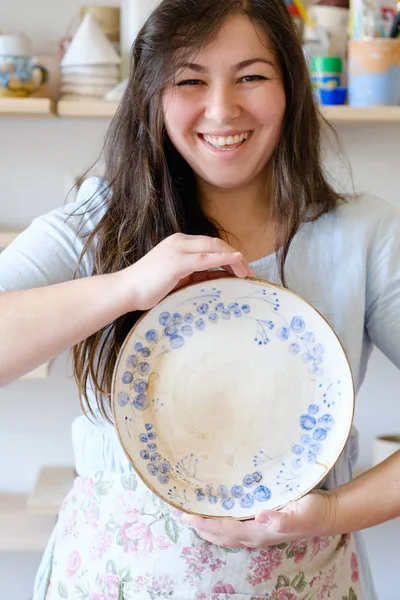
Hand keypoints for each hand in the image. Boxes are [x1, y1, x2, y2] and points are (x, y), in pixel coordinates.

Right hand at [118, 233, 251, 312]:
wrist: (125, 290)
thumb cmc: (147, 287)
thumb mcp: (175, 278)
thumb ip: (194, 273)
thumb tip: (215, 277)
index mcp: (178, 243)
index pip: (209, 244)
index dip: (227, 253)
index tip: (240, 267)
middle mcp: (179, 242)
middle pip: (215, 244)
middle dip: (235, 256)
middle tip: (248, 271)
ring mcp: (178, 250)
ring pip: (214, 249)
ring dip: (233, 259)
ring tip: (246, 272)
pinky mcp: (177, 262)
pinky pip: (206, 259)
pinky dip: (223, 259)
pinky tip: (235, 262)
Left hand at [183, 490, 338, 548]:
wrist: (328, 514)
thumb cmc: (313, 511)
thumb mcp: (299, 512)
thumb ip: (280, 517)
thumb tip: (260, 516)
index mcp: (259, 532)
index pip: (224, 529)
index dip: (204, 523)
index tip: (185, 515)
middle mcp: (255, 535)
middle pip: (219, 534)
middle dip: (198, 525)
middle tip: (178, 513)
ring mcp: (258, 531)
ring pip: (224, 533)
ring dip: (206, 526)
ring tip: (189, 516)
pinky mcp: (262, 524)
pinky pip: (233, 527)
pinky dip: (218, 523)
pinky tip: (215, 514)